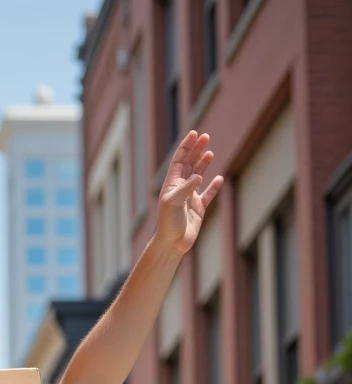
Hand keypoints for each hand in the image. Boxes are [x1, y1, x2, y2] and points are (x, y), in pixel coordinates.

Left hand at [155, 131, 222, 254]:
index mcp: (171, 185)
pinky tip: (219, 178)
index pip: (179, 161)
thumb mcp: (174, 203)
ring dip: (203, 164)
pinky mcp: (199, 209)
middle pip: (189, 165)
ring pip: (198, 176)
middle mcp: (180, 189)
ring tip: (209, 153)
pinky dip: (214, 187)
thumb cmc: (168, 224)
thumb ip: (186, 188)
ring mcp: (190, 198)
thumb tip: (199, 175)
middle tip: (205, 137)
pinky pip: (208, 195)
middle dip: (196, 150)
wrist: (172, 244)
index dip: (186, 147)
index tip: (194, 134)